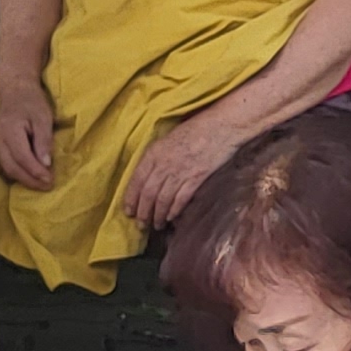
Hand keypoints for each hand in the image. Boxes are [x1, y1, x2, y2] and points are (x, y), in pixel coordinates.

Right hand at [0, 80, 60, 190]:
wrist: (15, 90)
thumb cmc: (32, 102)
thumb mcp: (44, 117)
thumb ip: (44, 140)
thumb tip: (46, 164)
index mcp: (8, 128)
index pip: (21, 157)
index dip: (36, 172)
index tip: (50, 180)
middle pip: (11, 166)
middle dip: (30, 180)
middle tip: (47, 186)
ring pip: (6, 167)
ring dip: (24, 178)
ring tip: (41, 183)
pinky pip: (3, 162)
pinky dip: (17, 171)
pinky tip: (30, 174)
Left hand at [123, 111, 237, 228]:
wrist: (221, 126)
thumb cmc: (196, 128)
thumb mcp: (168, 138)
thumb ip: (157, 157)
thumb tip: (149, 176)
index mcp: (154, 152)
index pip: (137, 180)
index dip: (131, 198)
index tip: (128, 211)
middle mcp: (164, 164)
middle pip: (148, 193)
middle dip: (143, 212)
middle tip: (141, 224)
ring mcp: (180, 173)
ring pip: (162, 200)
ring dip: (157, 215)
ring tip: (156, 225)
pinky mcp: (196, 179)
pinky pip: (180, 199)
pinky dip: (174, 211)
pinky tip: (170, 218)